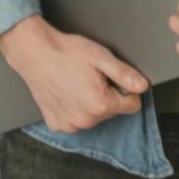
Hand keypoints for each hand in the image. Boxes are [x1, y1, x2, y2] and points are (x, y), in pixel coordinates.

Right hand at [0, 14, 147, 132]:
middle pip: (113, 111)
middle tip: (93, 78)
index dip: (127, 90)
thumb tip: (143, 86)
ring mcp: (68, 125)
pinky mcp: (56, 124)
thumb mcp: (103, 58)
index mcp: (100, 105)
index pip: (133, 105)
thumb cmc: (67, 53)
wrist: (35, 54)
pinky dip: (75, 109)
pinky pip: (76, 120)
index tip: (114, 79)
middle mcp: (85, 121)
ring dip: (92, 104)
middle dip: (108, 95)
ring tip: (79, 84)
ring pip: (95, 117)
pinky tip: (68, 93)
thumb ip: (125, 75)